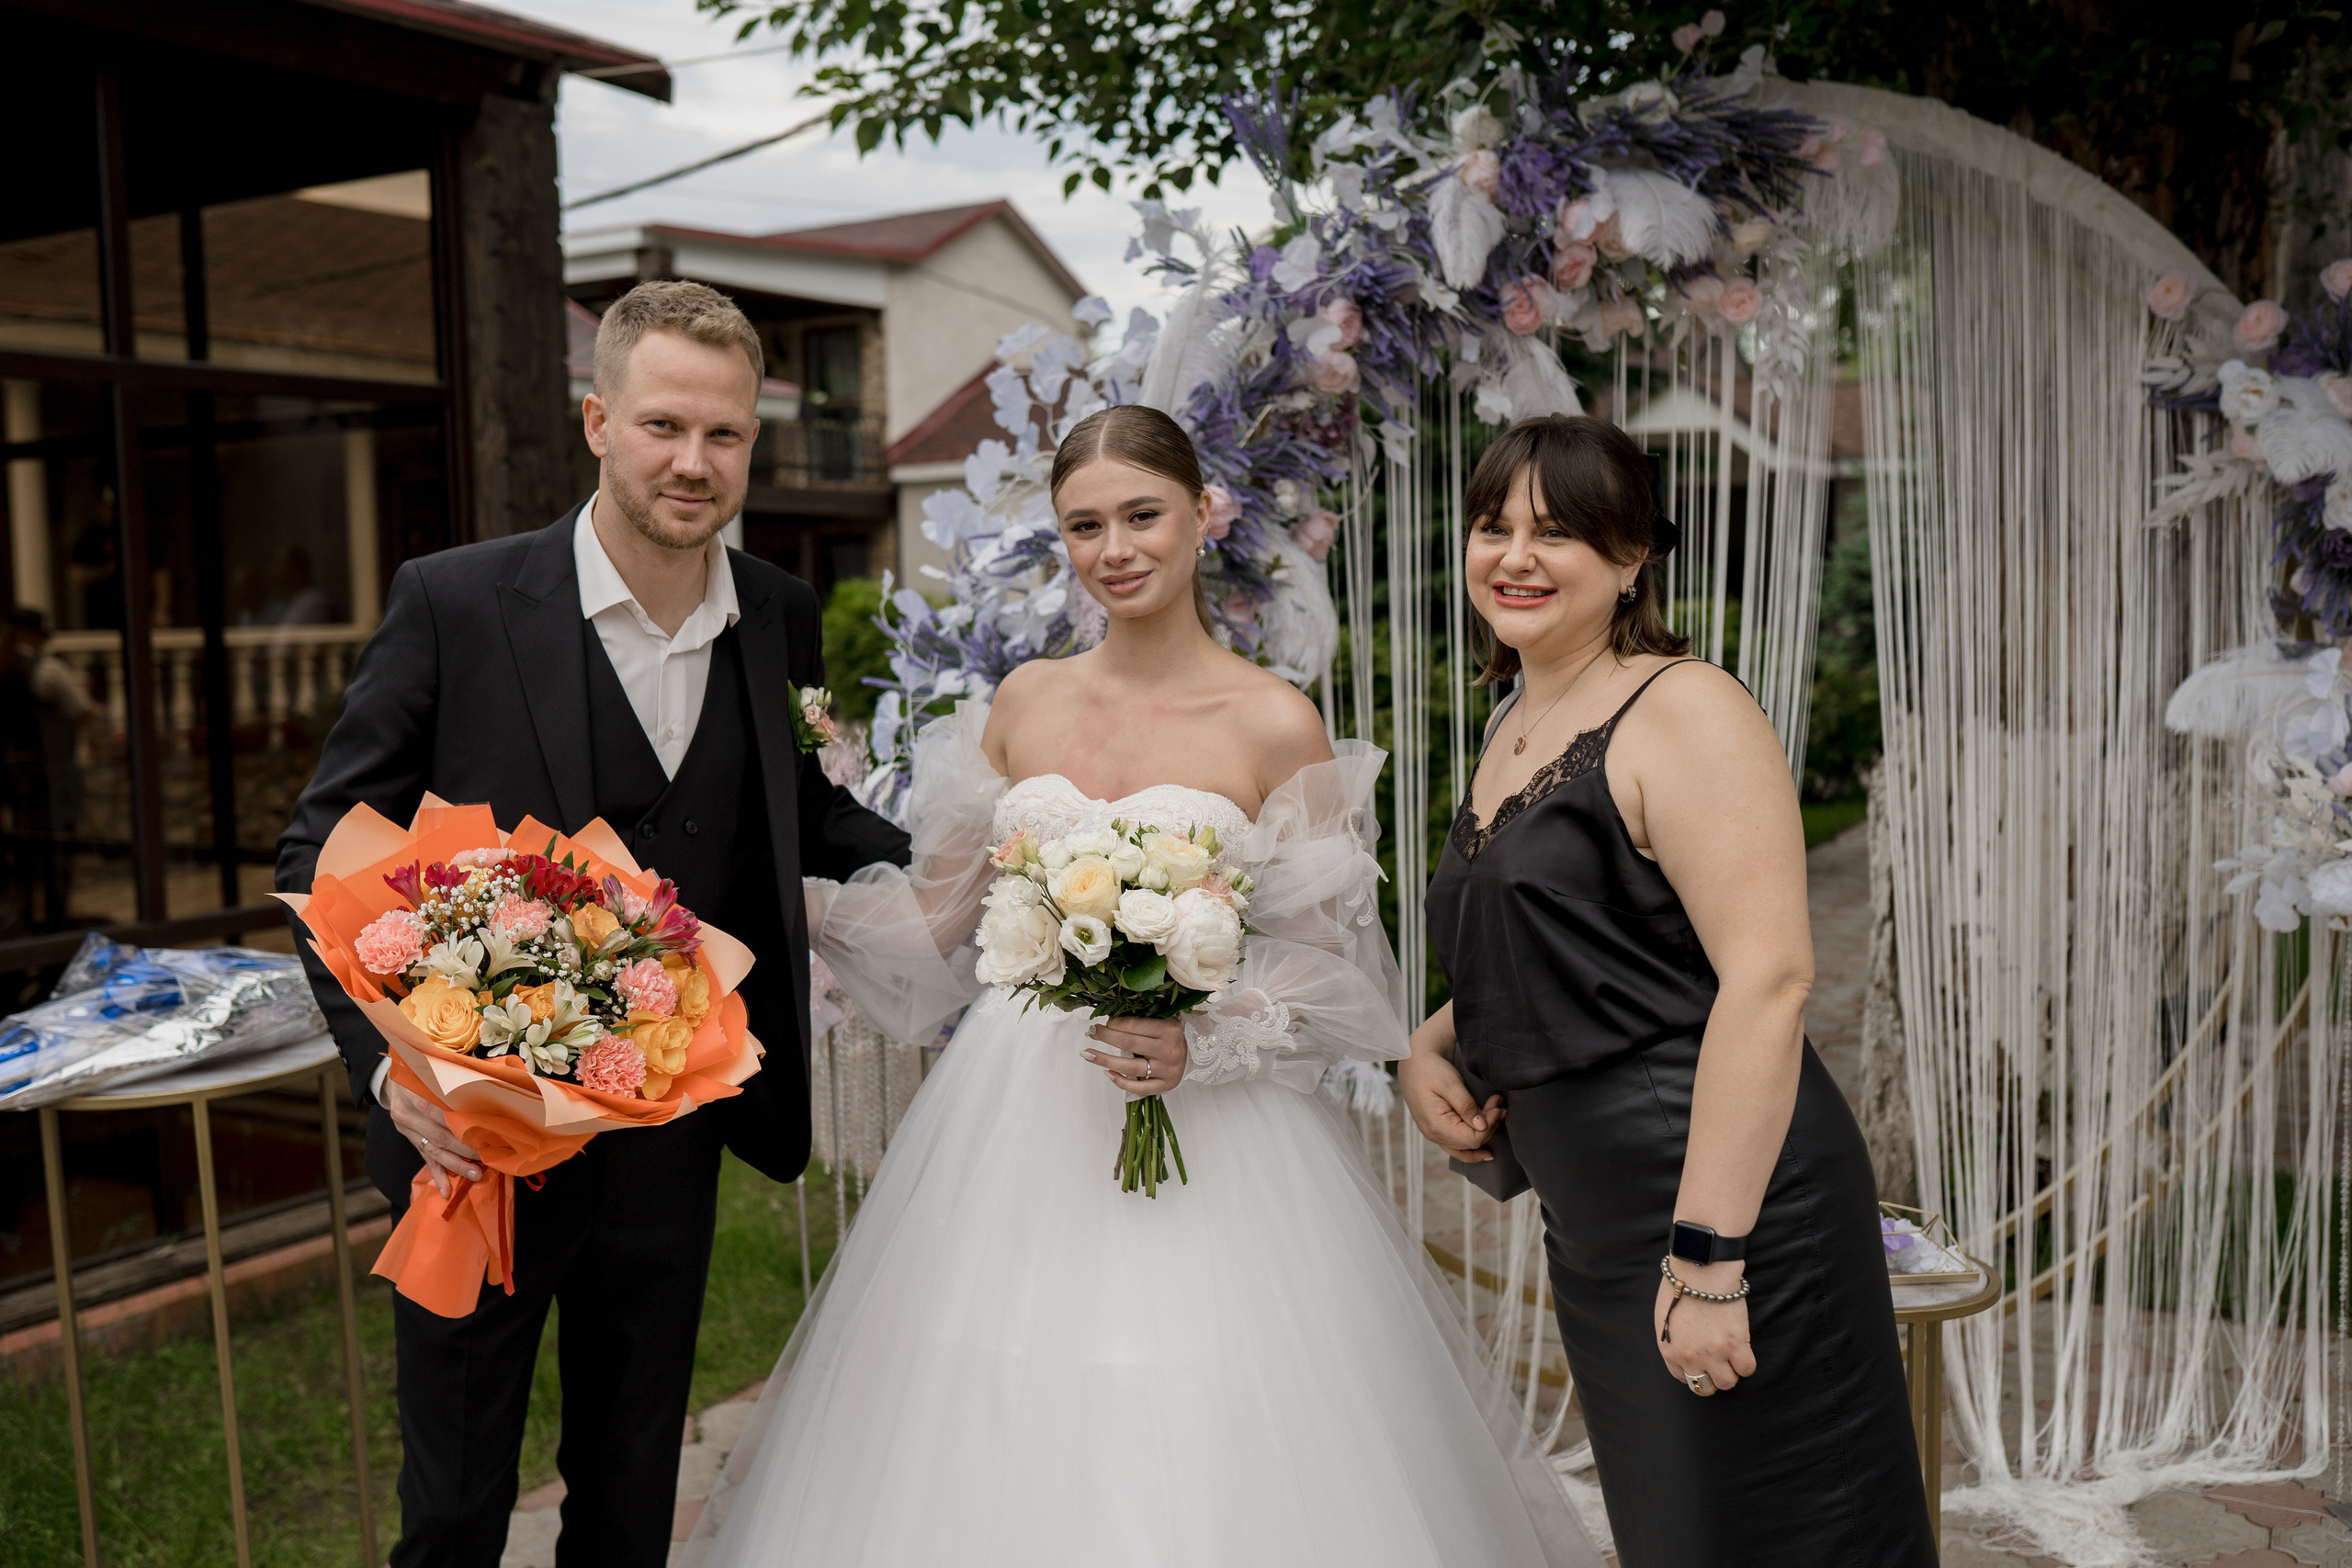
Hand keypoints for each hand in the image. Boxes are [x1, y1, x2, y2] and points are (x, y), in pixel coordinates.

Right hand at [384, 1079, 481, 1198]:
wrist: (392, 1080)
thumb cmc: (421, 1070)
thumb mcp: (432, 1066)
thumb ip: (455, 1075)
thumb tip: (490, 1083)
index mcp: (413, 1093)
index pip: (438, 1111)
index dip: (460, 1122)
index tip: (483, 1130)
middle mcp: (406, 1114)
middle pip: (438, 1136)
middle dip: (463, 1149)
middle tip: (486, 1158)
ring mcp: (406, 1129)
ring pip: (433, 1151)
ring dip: (455, 1165)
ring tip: (475, 1174)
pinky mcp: (409, 1139)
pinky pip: (424, 1159)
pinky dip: (437, 1176)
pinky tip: (446, 1191)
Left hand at [1083, 1017, 1186, 1097]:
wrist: (1200, 1056)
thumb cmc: (1177, 1037)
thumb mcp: (1165, 1023)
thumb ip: (1142, 1023)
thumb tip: (1110, 1023)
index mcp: (1169, 1029)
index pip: (1132, 1026)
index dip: (1112, 1024)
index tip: (1101, 1023)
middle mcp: (1169, 1049)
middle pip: (1127, 1043)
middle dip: (1105, 1037)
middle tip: (1091, 1033)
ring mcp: (1167, 1070)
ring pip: (1129, 1066)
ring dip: (1104, 1059)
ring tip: (1087, 1054)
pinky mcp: (1165, 1085)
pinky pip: (1139, 1087)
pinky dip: (1121, 1082)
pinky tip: (1108, 1073)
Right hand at [1397, 1051, 1502, 1160]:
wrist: (1414, 1062)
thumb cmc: (1430, 1069)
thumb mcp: (1451, 1083)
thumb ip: (1466, 1106)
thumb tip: (1482, 1126)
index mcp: (1436, 1125)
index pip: (1472, 1139)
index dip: (1489, 1126)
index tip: (1498, 1107)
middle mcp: (1434, 1135)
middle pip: (1471, 1143)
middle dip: (1489, 1125)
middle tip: (1499, 1105)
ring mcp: (1434, 1134)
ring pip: (1465, 1148)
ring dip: (1484, 1134)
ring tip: (1497, 1117)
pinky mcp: (1436, 1129)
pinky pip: (1456, 1147)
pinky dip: (1472, 1148)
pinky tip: (1484, 1151)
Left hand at [1654, 1263, 1756, 1396]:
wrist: (1700, 1270)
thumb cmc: (1681, 1287)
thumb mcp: (1664, 1318)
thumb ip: (1673, 1339)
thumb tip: (1683, 1349)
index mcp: (1669, 1351)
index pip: (1683, 1378)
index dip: (1695, 1372)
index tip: (1702, 1365)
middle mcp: (1690, 1357)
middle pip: (1705, 1387)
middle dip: (1712, 1377)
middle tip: (1719, 1363)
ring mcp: (1714, 1353)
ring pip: (1727, 1382)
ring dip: (1731, 1372)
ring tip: (1731, 1356)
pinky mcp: (1736, 1344)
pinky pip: (1747, 1369)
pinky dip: (1746, 1363)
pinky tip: (1743, 1351)